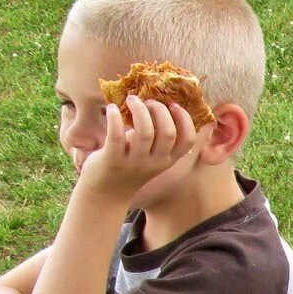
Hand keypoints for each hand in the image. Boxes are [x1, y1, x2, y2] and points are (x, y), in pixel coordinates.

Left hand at [79, 98, 208, 196]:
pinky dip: (114, 117)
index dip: (184, 119)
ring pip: (144, 132)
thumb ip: (157, 139)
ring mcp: (134, 163)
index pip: (188, 140)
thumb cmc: (128, 168)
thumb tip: (158, 104)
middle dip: (159, 110)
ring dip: (139, 109)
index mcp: (167, 160)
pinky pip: (116, 135)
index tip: (173, 105)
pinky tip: (111, 108)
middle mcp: (154, 162)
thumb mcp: (150, 157)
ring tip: (131, 100)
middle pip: (168, 132)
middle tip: (147, 101)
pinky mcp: (113, 160)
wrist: (105, 193)